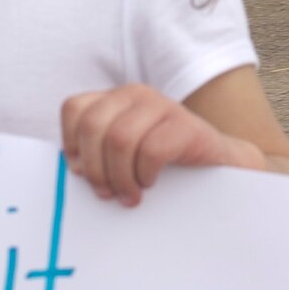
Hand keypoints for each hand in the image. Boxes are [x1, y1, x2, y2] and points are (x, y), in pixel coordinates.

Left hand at [60, 85, 259, 207]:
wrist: (216, 165)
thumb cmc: (160, 163)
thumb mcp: (121, 153)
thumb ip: (96, 152)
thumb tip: (73, 169)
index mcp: (114, 98)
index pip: (74, 109)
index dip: (72, 143)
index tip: (81, 171)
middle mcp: (135, 94)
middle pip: (93, 127)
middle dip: (95, 167)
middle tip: (106, 193)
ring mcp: (162, 105)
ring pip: (119, 140)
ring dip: (120, 177)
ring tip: (130, 195)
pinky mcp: (186, 125)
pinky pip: (151, 150)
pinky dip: (145, 173)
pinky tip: (151, 182)